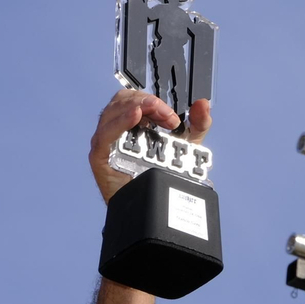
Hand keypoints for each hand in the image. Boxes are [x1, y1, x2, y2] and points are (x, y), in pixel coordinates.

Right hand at [88, 90, 211, 202]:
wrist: (152, 205)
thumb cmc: (162, 174)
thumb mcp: (186, 145)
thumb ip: (198, 124)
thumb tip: (203, 104)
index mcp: (135, 121)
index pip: (138, 98)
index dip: (155, 102)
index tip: (173, 118)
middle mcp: (119, 128)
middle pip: (124, 100)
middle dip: (147, 102)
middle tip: (168, 117)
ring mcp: (108, 140)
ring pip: (112, 112)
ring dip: (135, 107)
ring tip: (152, 111)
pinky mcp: (100, 155)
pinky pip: (105, 134)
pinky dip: (119, 123)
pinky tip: (134, 117)